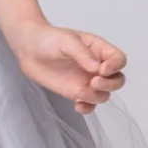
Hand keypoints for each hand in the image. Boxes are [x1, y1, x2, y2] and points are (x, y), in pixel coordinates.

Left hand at [10, 22, 126, 114]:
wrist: (29, 48)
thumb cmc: (48, 38)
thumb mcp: (67, 41)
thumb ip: (82, 54)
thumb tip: (96, 67)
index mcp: (98, 49)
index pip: (118, 59)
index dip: (115, 66)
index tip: (102, 69)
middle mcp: (96, 66)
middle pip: (117, 80)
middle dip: (110, 84)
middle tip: (93, 82)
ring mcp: (87, 80)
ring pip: (104, 94)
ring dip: (96, 97)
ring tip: (80, 92)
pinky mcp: (76, 92)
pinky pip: (89, 105)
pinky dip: (87, 108)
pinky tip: (77, 105)